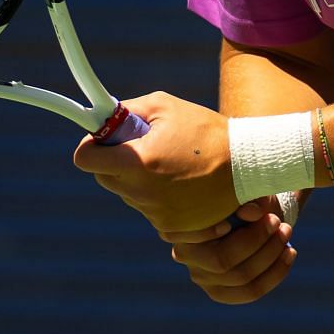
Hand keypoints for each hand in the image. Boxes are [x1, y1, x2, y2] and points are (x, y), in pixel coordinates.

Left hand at [71, 92, 238, 235]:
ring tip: (171, 163)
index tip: (104, 140)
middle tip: (143, 146)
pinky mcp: (170, 228)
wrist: (247, 166)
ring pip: (128, 194)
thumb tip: (100, 119)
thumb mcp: (164, 106)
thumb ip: (126, 112)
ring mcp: (156, 214)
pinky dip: (158, 196)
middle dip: (116, 161)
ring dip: (139, 179)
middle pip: (105, 178)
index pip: (86, 159)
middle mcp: (142, 193)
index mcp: (138, 161)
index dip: (92, 146)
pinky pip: (148, 209)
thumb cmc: (205, 130)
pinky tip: (181, 183)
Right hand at [159, 197, 297, 303]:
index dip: (214, 230)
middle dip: (256, 241)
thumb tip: (251, 212)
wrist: (251, 211)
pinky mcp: (221, 291)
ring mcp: (201, 277)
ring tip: (287, 232)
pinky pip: (251, 291)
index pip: (195, 233)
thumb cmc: (243, 194)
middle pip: (221, 261)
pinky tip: (290, 253)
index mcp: (181, 224)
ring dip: (270, 256)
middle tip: (277, 221)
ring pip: (240, 278)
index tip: (249, 215)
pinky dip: (275, 273)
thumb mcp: (246, 188)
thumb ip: (247, 197)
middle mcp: (184, 254)